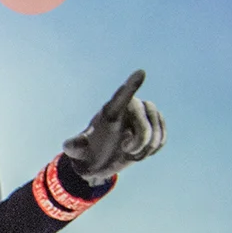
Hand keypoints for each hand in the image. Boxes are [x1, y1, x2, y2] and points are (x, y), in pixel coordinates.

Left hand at [59, 69, 166, 183]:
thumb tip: (68, 146)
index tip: (140, 72)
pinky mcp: (154, 127)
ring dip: (146, 147)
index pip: (121, 96)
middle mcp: (129, 108)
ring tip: (131, 153)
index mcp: (110, 111)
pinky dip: (153, 149)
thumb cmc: (87, 152)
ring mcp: (143, 116)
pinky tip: (140, 153)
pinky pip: (163, 137)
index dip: (131, 86)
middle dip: (140, 139)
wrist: (99, 160)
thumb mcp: (78, 152)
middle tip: (126, 150)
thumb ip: (74, 147)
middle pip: (144, 117)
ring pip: (156, 128)